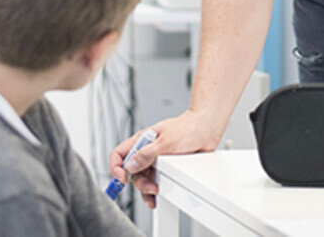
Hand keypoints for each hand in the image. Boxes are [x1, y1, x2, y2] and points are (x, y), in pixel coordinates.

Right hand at [108, 110, 223, 208]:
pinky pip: (154, 180)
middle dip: (138, 182)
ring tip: (156, 192)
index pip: (119, 154)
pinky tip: (157, 194)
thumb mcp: (165, 142)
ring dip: (147, 188)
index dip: (116, 167)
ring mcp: (155, 159)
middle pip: (131, 171)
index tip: (122, 178)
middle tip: (150, 187)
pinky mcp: (165, 166)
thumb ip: (146, 154)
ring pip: (143, 178)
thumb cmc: (188, 128)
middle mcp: (146, 150)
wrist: (207, 130)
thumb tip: (130, 165)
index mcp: (142, 140)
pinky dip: (154, 188)